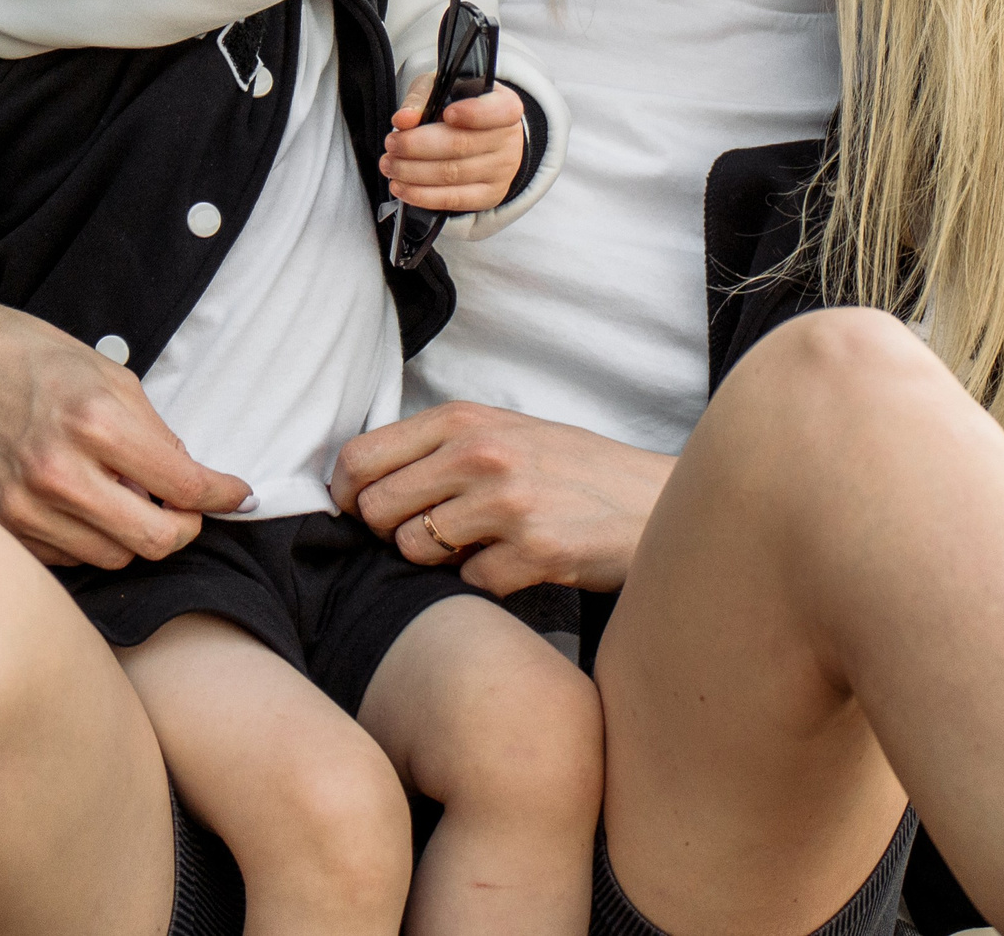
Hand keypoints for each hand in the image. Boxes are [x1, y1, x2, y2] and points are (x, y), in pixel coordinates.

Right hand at [0, 288, 253, 568]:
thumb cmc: (36, 360)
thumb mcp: (112, 377)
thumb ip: (155, 434)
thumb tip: (191, 482)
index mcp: (97, 423)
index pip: (184, 486)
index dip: (222, 495)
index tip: (236, 495)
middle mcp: (60, 472)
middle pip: (154, 539)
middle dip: (184, 527)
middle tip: (187, 508)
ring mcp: (26, 507)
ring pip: (114, 556)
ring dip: (135, 535)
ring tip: (129, 497)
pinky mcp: (2, 526)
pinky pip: (69, 557)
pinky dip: (90, 539)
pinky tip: (87, 505)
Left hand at [330, 401, 676, 594]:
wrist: (657, 501)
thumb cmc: (575, 471)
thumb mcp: (507, 433)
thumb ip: (440, 448)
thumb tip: (358, 482)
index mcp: (466, 419)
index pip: (360, 457)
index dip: (346, 494)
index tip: (359, 512)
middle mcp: (481, 454)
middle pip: (376, 510)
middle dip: (393, 532)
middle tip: (434, 534)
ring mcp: (507, 503)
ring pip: (413, 550)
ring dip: (439, 560)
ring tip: (483, 545)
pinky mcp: (534, 552)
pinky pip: (468, 583)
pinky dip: (486, 583)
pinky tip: (520, 564)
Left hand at [382, 79, 524, 211]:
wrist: (484, 137)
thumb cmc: (460, 107)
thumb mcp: (443, 88)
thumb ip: (423, 98)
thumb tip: (404, 119)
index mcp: (504, 105)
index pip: (498, 111)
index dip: (474, 113)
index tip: (448, 113)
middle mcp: (508, 140)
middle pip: (461, 145)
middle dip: (417, 146)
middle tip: (392, 144)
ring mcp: (501, 171)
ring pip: (452, 174)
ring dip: (412, 172)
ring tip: (390, 164)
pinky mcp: (488, 196)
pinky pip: (453, 200)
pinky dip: (422, 195)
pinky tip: (402, 187)